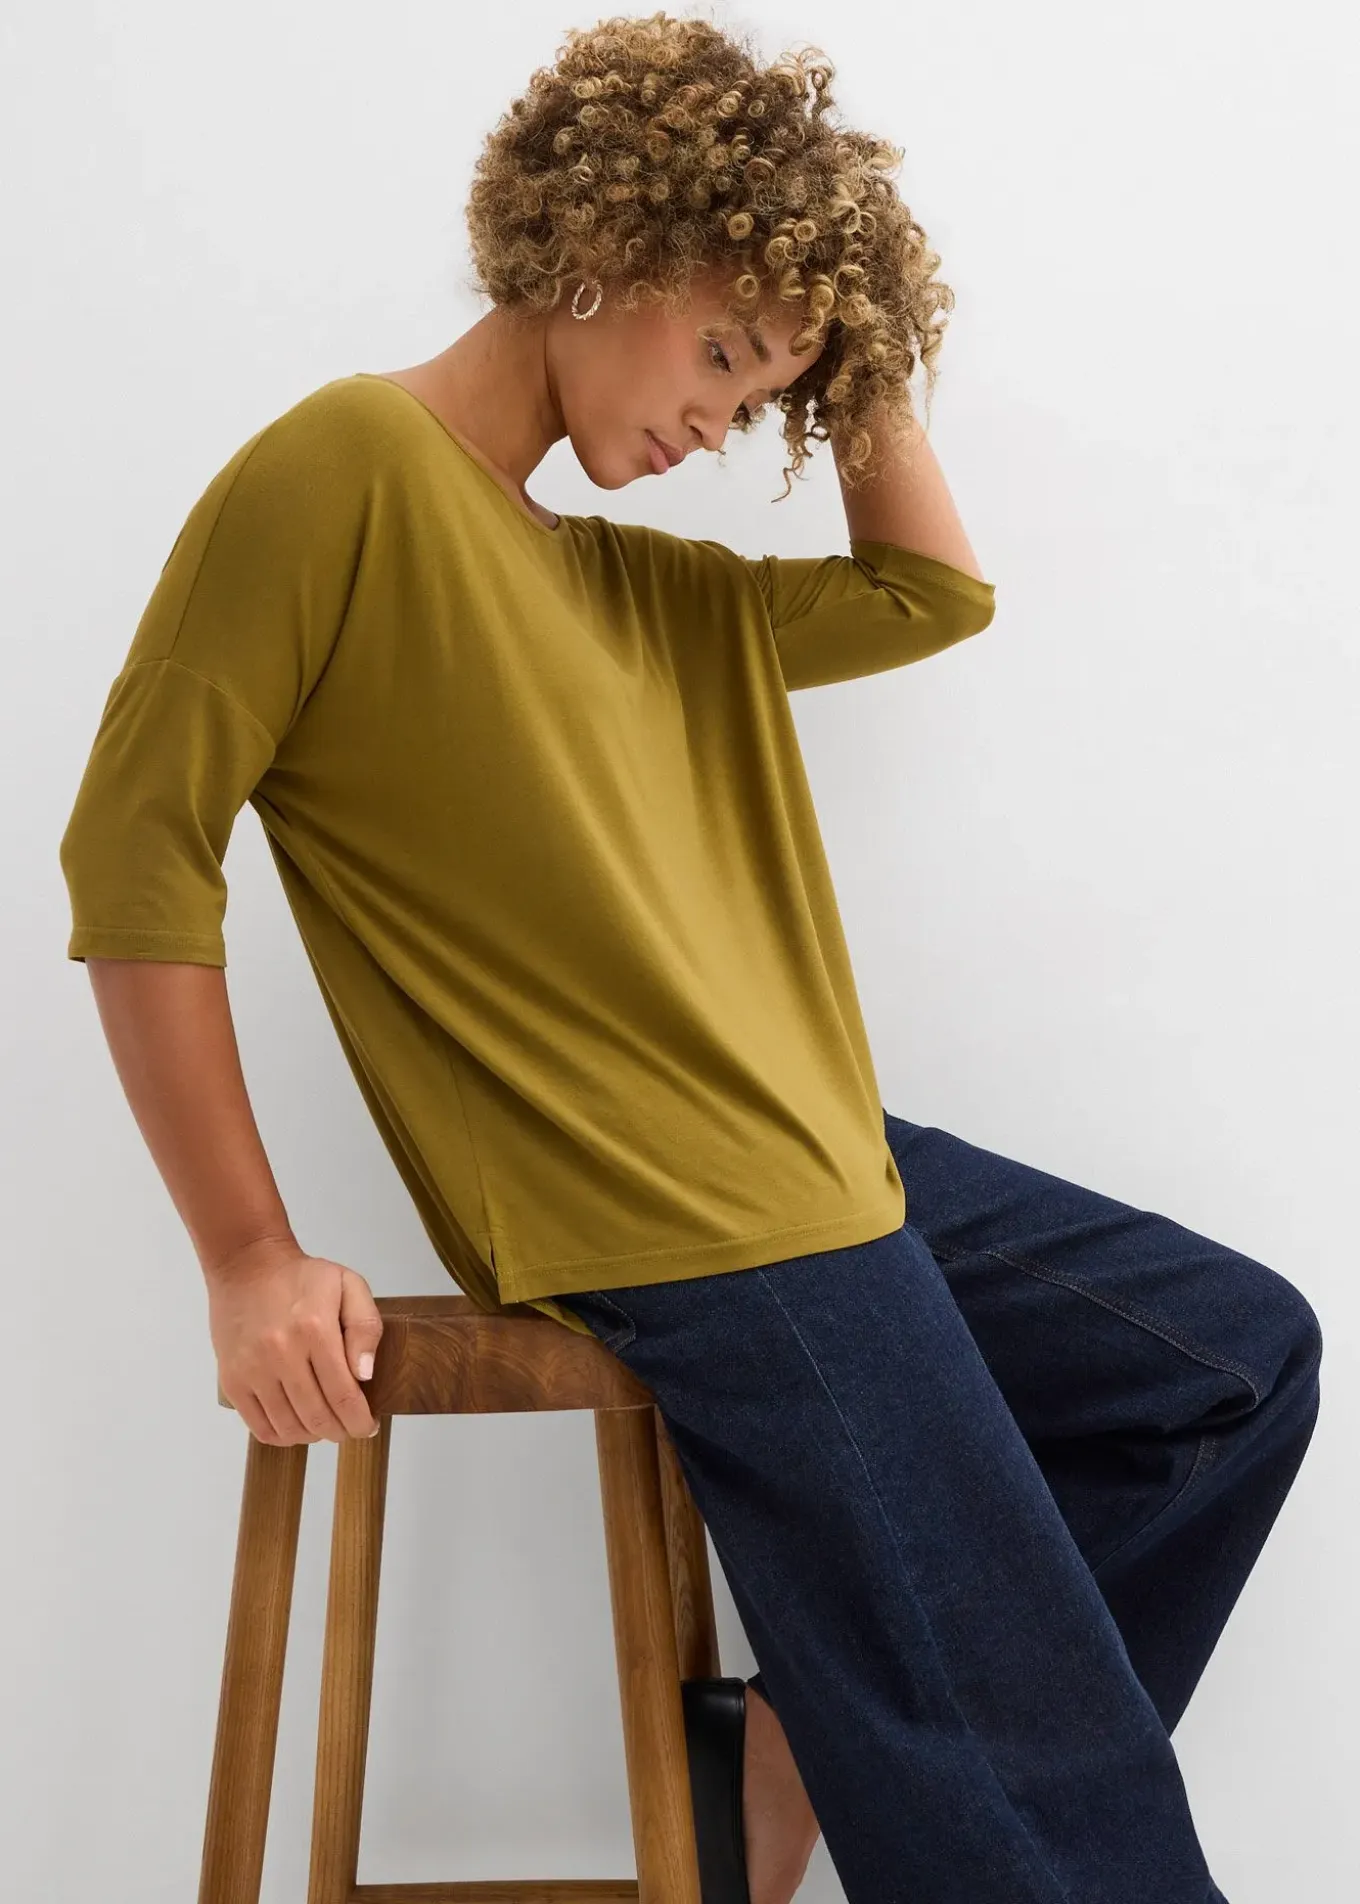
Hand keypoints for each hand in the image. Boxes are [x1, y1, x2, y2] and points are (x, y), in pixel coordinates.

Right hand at [206, 1236, 383, 1445]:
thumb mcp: (348, 1285)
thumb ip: (365, 1326)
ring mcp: (252, 1370)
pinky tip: (296, 1426)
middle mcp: (281, 1353)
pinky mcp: (231, 1380)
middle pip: (317, 1417)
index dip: (360, 1421)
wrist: (247, 1266)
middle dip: (341, 1431)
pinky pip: (259, 1427)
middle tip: (350, 1427)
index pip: (343, 1395)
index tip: (369, 1426)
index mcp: (315, 1330)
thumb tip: (365, 1375)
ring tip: (324, 1424)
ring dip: (313, 1436)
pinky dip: (282, 1436)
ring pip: (289, 1428)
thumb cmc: (302, 1277)